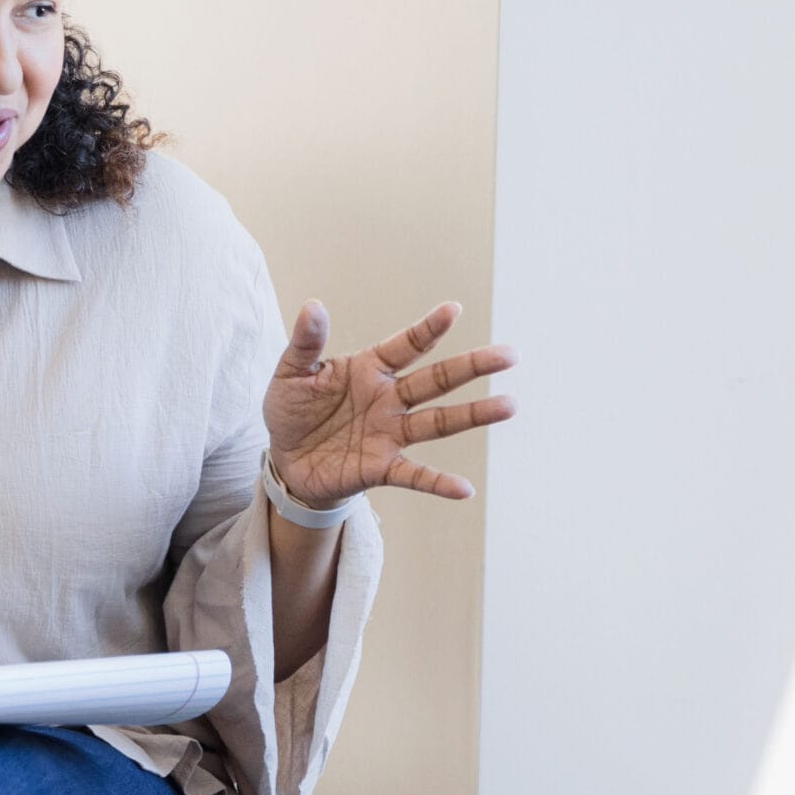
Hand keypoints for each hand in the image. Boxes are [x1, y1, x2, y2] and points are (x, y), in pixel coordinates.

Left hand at [263, 301, 512, 508]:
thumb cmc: (292, 410)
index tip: (453, 310)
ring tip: (509, 406)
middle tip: (509, 355)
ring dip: (473, 415)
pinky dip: (437, 482)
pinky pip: (414, 475)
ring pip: (438, 422)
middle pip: (437, 380)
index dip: (428, 329)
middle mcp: (388, 399)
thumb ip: (305, 343)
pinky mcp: (380, 468)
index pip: (405, 345)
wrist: (285, 460)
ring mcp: (389, 434)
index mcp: (370, 369)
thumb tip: (313, 305)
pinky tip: (464, 489)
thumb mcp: (290, 373)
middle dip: (472, 367)